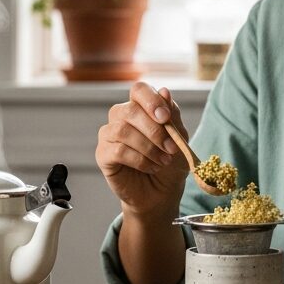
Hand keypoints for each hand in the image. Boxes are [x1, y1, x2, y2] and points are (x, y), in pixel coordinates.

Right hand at [97, 82, 191, 221]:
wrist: (162, 193)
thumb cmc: (170, 163)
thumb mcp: (179, 138)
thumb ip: (173, 115)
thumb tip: (165, 91)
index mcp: (140, 107)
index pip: (139, 90)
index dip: (151, 100)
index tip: (165, 118)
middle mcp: (121, 117)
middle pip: (130, 110)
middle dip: (155, 130)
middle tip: (171, 148)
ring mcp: (109, 135)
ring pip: (122, 130)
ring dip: (148, 147)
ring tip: (163, 160)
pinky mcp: (103, 155)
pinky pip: (117, 151)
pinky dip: (139, 160)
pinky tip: (151, 168)